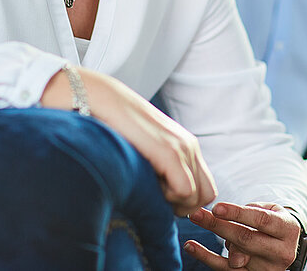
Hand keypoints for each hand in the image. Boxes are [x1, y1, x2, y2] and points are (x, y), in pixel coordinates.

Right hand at [43, 68, 216, 213]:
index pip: (204, 187)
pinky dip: (169, 197)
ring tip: (149, 188)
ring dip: (174, 203)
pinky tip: (148, 183)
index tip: (160, 197)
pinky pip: (185, 190)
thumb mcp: (144, 149)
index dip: (184, 201)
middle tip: (156, 199)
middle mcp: (189, 145)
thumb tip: (158, 197)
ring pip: (197, 196)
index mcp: (185, 145)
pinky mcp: (170, 152)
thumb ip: (157, 167)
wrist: (101, 100)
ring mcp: (182, 147)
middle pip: (206, 195)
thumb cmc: (115, 128)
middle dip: (183, 206)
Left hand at [184, 202, 299, 269]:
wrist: (284, 244)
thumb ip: (252, 217)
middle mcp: (281, 252)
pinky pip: (226, 270)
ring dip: (213, 240)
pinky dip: (206, 258)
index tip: (216, 208)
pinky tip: (191, 247)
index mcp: (288, 229)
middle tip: (196, 214)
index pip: (261, 221)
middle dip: (218, 226)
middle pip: (246, 239)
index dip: (238, 214)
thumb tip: (232, 249)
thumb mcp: (270, 210)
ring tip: (196, 222)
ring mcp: (268, 269)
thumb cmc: (272, 221)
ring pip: (235, 257)